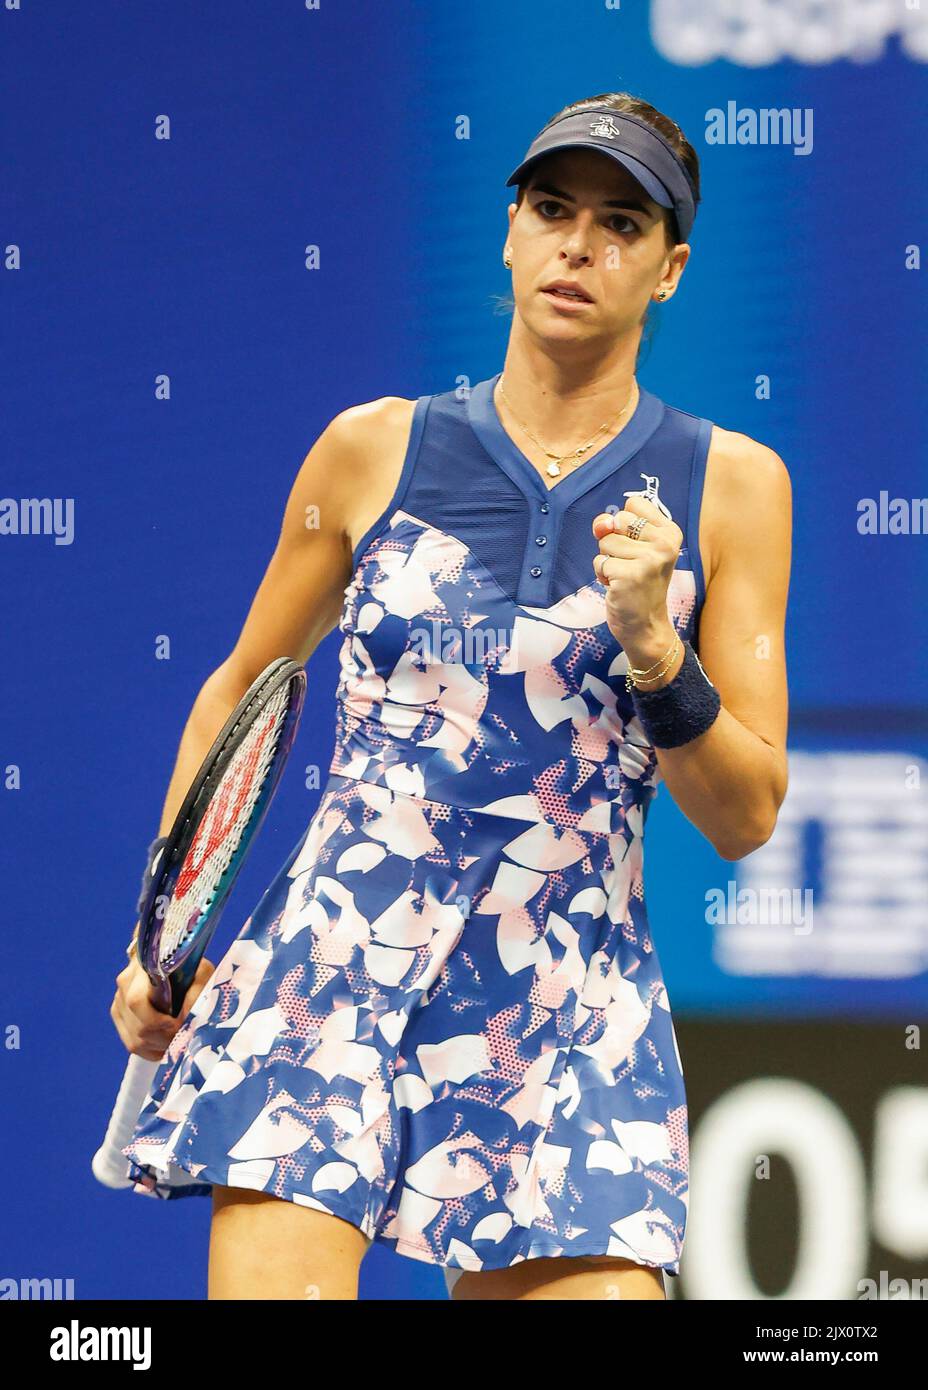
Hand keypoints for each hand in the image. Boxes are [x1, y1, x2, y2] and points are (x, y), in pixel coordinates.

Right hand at [110, 952, 214, 1061]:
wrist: (172, 963)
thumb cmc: (189, 967)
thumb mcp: (201, 972)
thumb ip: (196, 993)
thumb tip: (188, 1018)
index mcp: (141, 969)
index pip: (137, 1001)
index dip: (158, 1021)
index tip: (180, 1024)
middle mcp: (124, 985)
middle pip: (138, 1027)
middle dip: (164, 1038)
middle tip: (184, 1035)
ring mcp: (119, 1002)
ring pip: (135, 1040)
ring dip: (160, 1046)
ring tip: (179, 1039)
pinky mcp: (120, 1016)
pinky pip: (132, 1044)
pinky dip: (152, 1050)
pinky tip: (167, 1043)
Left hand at [591, 494, 683, 654]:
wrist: (646, 624)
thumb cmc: (638, 583)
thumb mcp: (633, 548)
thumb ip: (615, 527)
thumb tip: (602, 524)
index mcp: (670, 532)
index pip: (633, 504)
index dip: (624, 524)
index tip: (636, 545)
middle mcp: (665, 543)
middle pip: (617, 521)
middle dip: (614, 543)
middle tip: (630, 564)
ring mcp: (650, 560)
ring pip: (605, 542)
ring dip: (607, 561)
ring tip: (624, 576)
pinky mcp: (632, 575)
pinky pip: (600, 562)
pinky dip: (603, 575)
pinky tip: (619, 586)